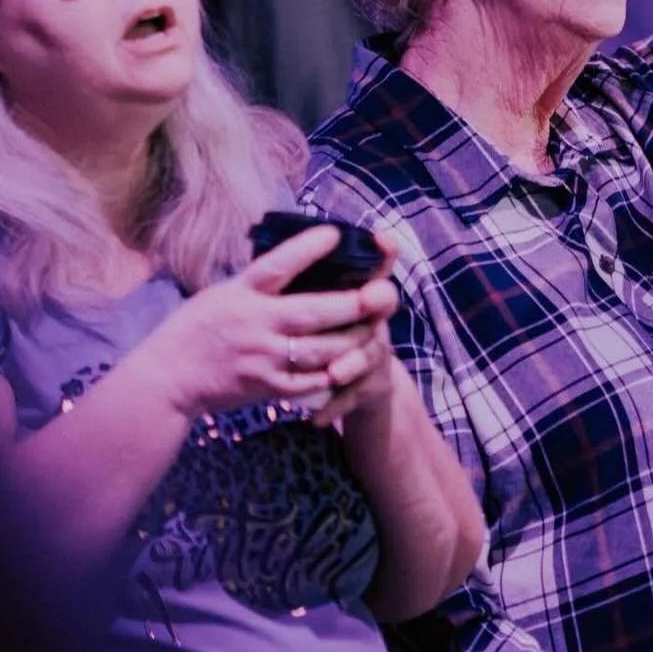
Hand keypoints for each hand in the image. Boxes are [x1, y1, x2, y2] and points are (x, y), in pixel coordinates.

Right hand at [127, 224, 398, 422]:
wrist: (167, 378)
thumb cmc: (194, 330)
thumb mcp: (221, 294)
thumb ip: (256, 282)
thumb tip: (294, 258)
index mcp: (240, 293)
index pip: (277, 265)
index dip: (307, 248)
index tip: (334, 233)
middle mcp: (253, 322)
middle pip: (312, 312)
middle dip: (352, 304)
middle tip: (381, 294)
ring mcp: (261, 357)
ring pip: (319, 350)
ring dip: (351, 341)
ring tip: (374, 329)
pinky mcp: (264, 386)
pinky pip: (307, 382)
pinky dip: (331, 374)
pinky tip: (350, 365)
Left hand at [305, 232, 404, 429]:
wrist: (351, 378)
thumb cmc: (316, 326)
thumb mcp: (311, 296)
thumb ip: (301, 272)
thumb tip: (270, 233)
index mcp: (357, 289)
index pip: (372, 263)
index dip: (379, 251)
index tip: (381, 239)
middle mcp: (371, 317)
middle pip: (377, 305)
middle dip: (368, 303)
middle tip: (365, 301)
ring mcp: (373, 352)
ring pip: (367, 354)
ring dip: (349, 363)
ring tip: (334, 373)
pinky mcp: (369, 386)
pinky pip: (353, 397)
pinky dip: (333, 406)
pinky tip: (315, 418)